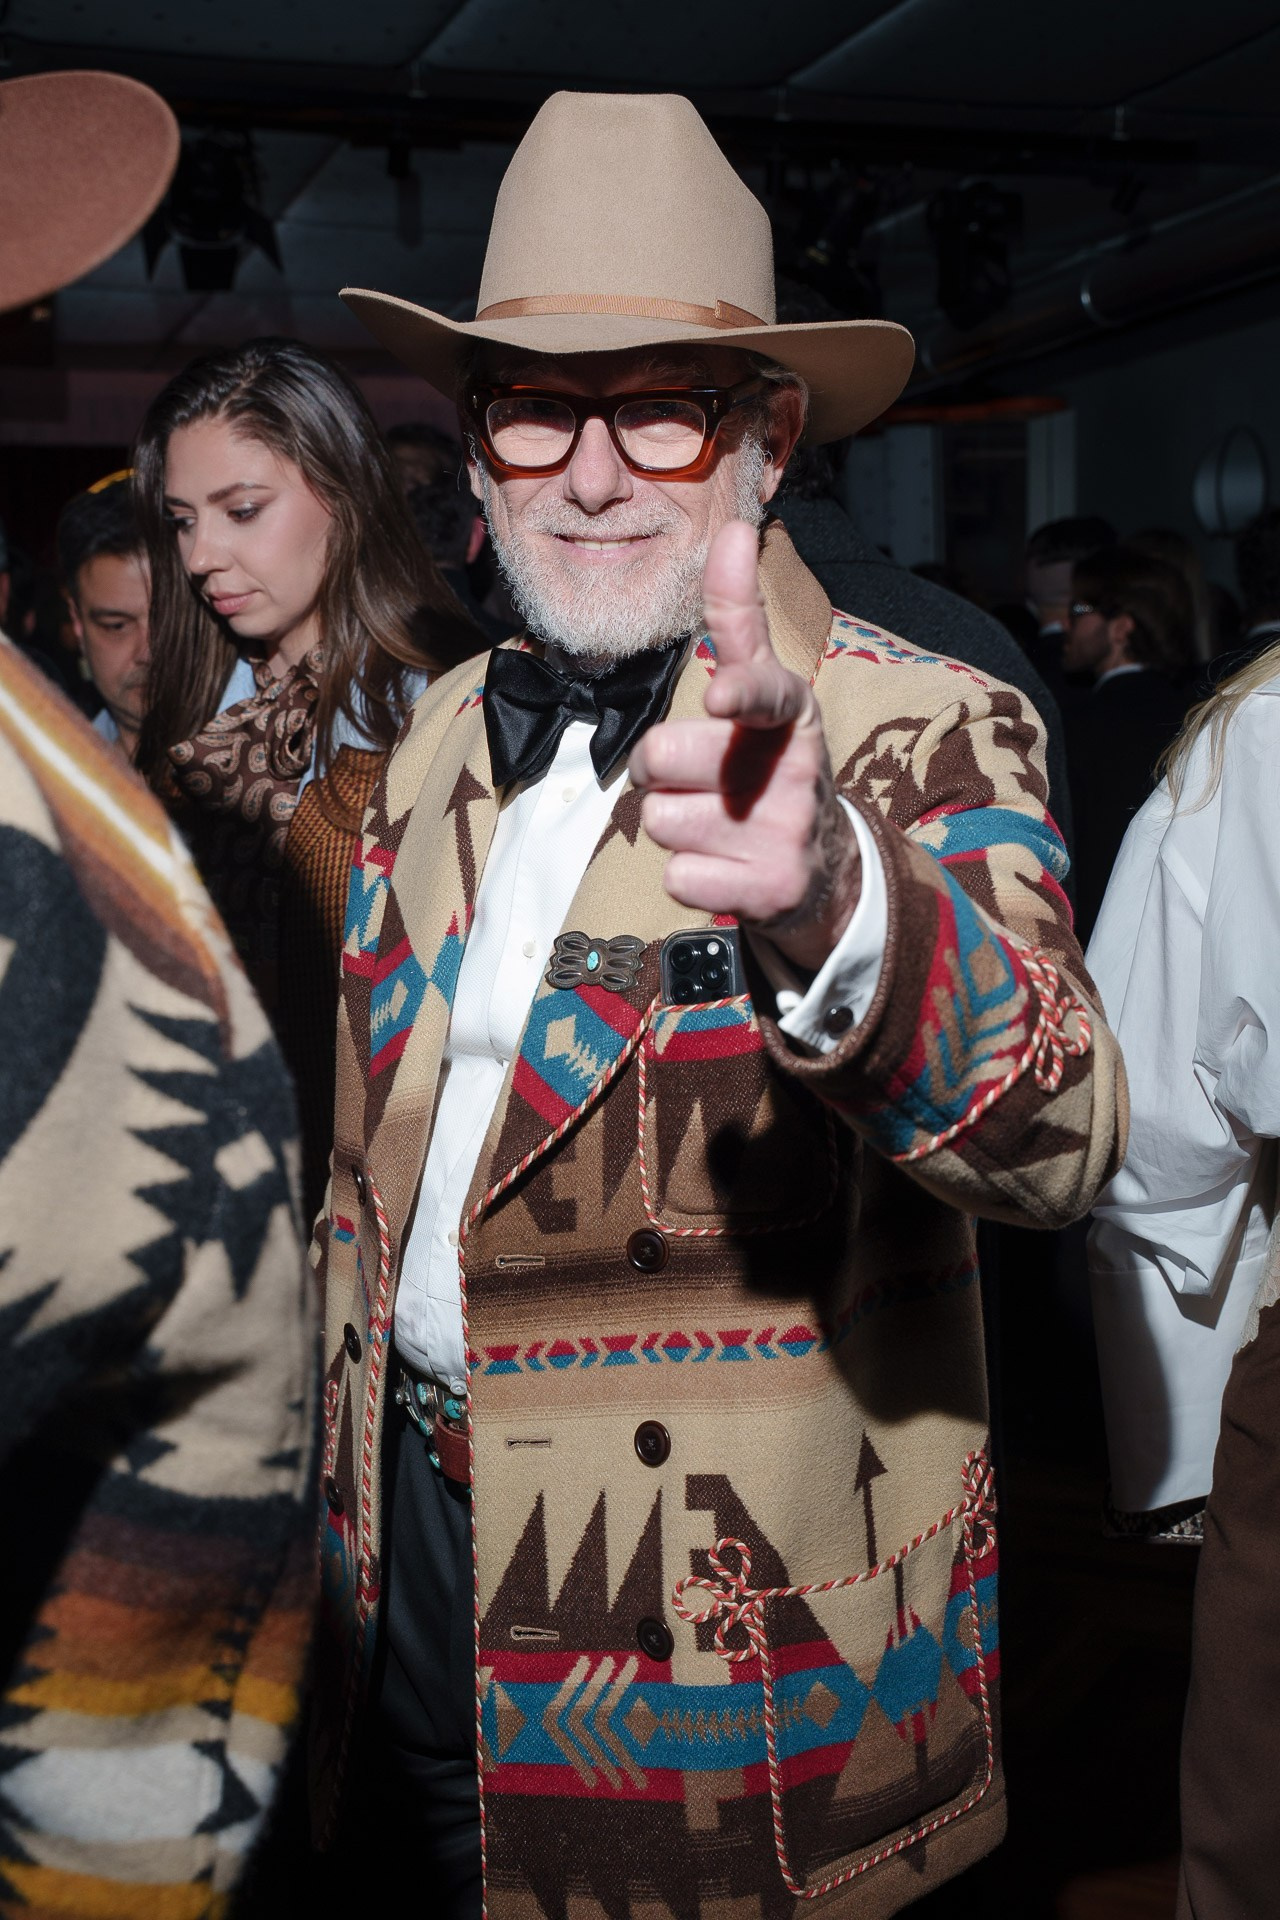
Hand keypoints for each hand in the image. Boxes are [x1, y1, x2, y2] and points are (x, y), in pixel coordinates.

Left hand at [629, 519, 860, 974]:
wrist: (821, 866)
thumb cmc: (769, 763)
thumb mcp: (766, 689)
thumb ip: (739, 615)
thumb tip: (733, 527)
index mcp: (792, 711)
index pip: (762, 690)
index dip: (738, 692)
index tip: (718, 699)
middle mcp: (796, 768)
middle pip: (661, 757)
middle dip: (661, 770)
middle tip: (703, 779)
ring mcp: (786, 831)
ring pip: (659, 820)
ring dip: (674, 824)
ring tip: (719, 824)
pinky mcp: (771, 889)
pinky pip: (676, 876)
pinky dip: (689, 877)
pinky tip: (726, 867)